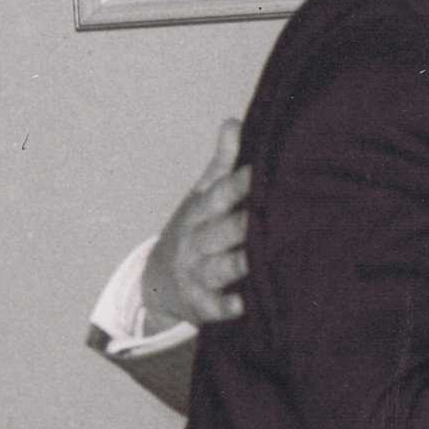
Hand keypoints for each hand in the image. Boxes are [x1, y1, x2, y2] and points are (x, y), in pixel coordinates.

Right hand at [144, 118, 249, 329]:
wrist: (157, 283)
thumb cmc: (194, 231)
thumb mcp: (201, 198)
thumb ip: (222, 165)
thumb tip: (234, 121)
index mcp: (200, 212)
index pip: (220, 195)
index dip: (239, 183)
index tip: (261, 172)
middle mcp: (197, 241)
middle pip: (222, 230)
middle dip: (243, 224)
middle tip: (271, 215)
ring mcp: (197, 274)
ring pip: (220, 267)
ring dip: (238, 263)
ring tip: (259, 260)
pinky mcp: (201, 306)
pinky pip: (214, 307)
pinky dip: (226, 307)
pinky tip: (243, 305)